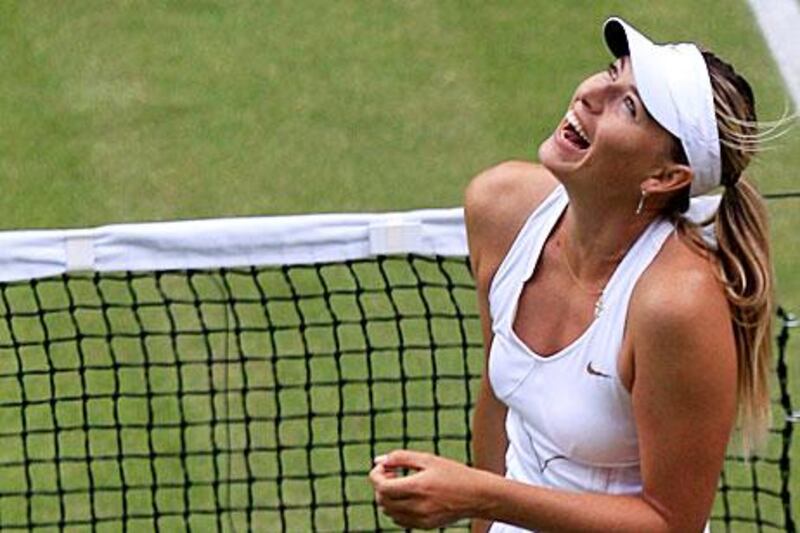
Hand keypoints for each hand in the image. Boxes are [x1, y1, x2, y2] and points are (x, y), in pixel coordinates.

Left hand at [369, 449, 488, 529]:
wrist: (477, 496)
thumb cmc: (453, 474)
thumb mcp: (428, 459)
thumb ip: (400, 458)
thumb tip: (378, 460)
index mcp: (417, 487)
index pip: (381, 487)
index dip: (376, 475)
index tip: (383, 467)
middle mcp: (417, 506)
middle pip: (382, 500)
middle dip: (380, 485)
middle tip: (392, 473)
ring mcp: (420, 519)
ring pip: (388, 512)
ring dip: (387, 498)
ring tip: (400, 484)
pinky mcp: (424, 526)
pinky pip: (400, 520)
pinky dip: (396, 509)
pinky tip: (408, 496)